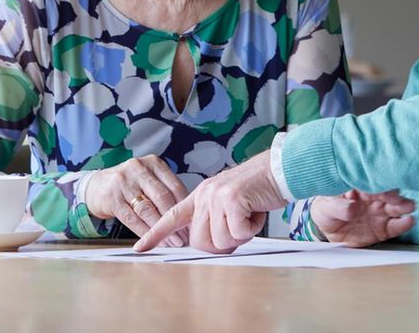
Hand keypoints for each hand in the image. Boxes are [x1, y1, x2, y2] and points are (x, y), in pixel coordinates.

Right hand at [87, 155, 188, 245]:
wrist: (96, 186)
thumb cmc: (129, 185)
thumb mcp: (148, 180)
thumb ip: (166, 191)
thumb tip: (189, 216)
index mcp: (153, 163)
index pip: (175, 186)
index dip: (186, 208)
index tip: (193, 224)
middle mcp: (138, 168)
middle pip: (162, 197)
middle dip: (175, 221)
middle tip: (185, 238)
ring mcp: (123, 182)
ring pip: (147, 209)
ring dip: (161, 230)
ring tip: (172, 242)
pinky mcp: (111, 198)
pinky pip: (131, 219)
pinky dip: (144, 232)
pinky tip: (152, 241)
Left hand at [134, 152, 284, 252]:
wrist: (277, 170)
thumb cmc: (256, 192)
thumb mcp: (228, 203)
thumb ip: (213, 219)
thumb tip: (207, 244)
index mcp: (200, 196)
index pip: (172, 217)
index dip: (156, 234)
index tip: (140, 248)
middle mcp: (204, 195)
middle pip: (200, 242)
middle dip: (221, 244)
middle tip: (238, 229)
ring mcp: (217, 196)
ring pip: (219, 240)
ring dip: (239, 236)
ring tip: (248, 216)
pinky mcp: (232, 200)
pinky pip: (237, 234)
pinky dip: (251, 229)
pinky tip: (255, 213)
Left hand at [310, 190, 415, 246]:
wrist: (328, 230)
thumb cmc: (326, 210)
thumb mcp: (325, 207)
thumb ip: (338, 206)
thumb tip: (352, 208)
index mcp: (359, 185)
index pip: (372, 180)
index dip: (379, 183)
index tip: (383, 188)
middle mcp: (374, 196)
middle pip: (390, 192)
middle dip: (396, 194)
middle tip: (398, 199)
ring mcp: (381, 211)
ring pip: (397, 206)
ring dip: (405, 206)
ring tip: (409, 207)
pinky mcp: (384, 228)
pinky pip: (396, 225)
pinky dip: (404, 224)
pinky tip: (409, 221)